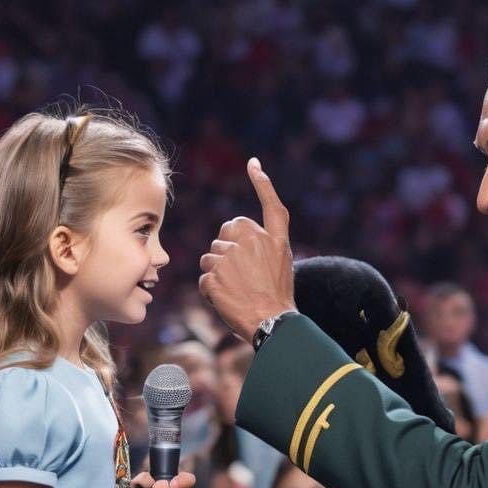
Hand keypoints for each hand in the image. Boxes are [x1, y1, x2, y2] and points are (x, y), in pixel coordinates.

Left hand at [198, 158, 296, 342]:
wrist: (272, 323)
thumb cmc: (277, 298)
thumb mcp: (283, 264)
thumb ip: (265, 243)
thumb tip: (237, 231)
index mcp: (273, 239)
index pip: (271, 206)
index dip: (263, 184)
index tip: (254, 164)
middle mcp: (253, 242)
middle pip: (225, 235)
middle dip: (226, 251)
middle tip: (240, 275)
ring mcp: (231, 257)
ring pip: (210, 256)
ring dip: (216, 272)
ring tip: (234, 290)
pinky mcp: (215, 275)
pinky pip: (204, 278)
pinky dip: (211, 290)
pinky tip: (225, 299)